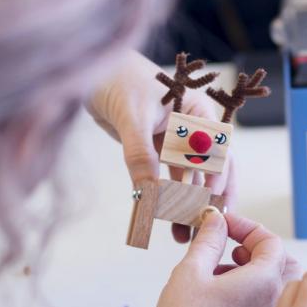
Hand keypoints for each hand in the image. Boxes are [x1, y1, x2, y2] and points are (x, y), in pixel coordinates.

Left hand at [86, 50, 235, 241]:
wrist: (88, 71)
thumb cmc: (117, 79)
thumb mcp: (132, 117)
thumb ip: (141, 155)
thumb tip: (150, 195)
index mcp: (198, 111)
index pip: (217, 151)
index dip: (216, 179)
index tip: (205, 205)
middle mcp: (193, 128)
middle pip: (212, 169)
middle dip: (207, 199)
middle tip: (199, 228)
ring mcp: (175, 141)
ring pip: (190, 178)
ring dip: (188, 205)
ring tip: (184, 235)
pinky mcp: (157, 150)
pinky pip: (168, 178)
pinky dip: (167, 198)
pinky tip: (166, 219)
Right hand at [154, 211, 301, 306]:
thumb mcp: (189, 273)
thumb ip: (207, 241)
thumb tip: (215, 221)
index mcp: (264, 282)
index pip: (270, 241)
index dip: (246, 227)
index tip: (224, 225)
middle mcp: (275, 303)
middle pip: (282, 263)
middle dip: (257, 249)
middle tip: (231, 248)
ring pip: (276, 285)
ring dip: (254, 271)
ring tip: (221, 273)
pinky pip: (268, 305)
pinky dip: (252, 292)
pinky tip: (222, 296)